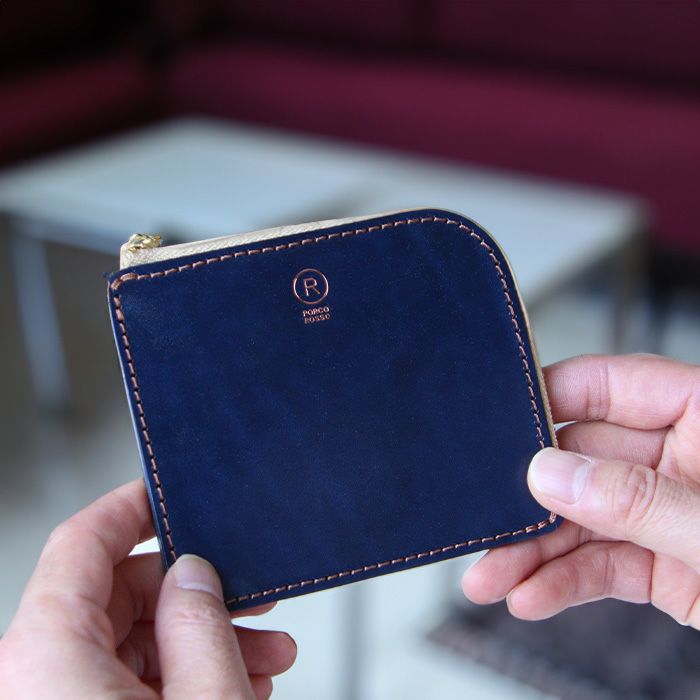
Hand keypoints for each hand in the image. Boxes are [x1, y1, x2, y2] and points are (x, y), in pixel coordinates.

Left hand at [0, 479, 295, 698]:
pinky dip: (178, 676)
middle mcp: (34, 676)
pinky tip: (237, 679)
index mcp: (48, 656)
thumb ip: (200, 625)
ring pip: (127, 640)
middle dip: (196, 594)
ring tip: (264, 652)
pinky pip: (122, 680)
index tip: (168, 493)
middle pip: (116, 592)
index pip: (82, 541)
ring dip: (200, 640)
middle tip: (253, 598)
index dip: (131, 505)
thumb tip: (194, 574)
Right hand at [463, 354, 699, 628]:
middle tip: (484, 518)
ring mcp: (666, 513)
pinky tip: (530, 596)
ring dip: (532, 552)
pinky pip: (602, 565)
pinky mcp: (662, 565)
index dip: (550, 397)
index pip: (611, 386)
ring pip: (582, 520)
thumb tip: (553, 476)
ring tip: (491, 579)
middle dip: (528, 501)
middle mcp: (678, 460)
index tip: (499, 420)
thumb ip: (639, 499)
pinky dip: (563, 583)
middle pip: (581, 463)